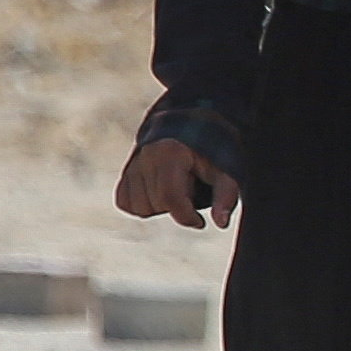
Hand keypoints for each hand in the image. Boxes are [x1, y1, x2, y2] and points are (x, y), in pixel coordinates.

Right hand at [117, 137, 240, 227]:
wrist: (191, 127)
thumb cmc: (211, 152)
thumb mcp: (225, 170)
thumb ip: (225, 195)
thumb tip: (221, 224)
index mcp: (171, 153)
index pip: (171, 198)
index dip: (187, 217)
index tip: (199, 221)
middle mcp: (146, 156)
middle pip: (157, 205)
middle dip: (177, 206)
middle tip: (191, 189)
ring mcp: (133, 163)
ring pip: (140, 208)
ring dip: (159, 206)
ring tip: (175, 188)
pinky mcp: (125, 170)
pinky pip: (125, 202)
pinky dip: (141, 204)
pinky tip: (159, 193)